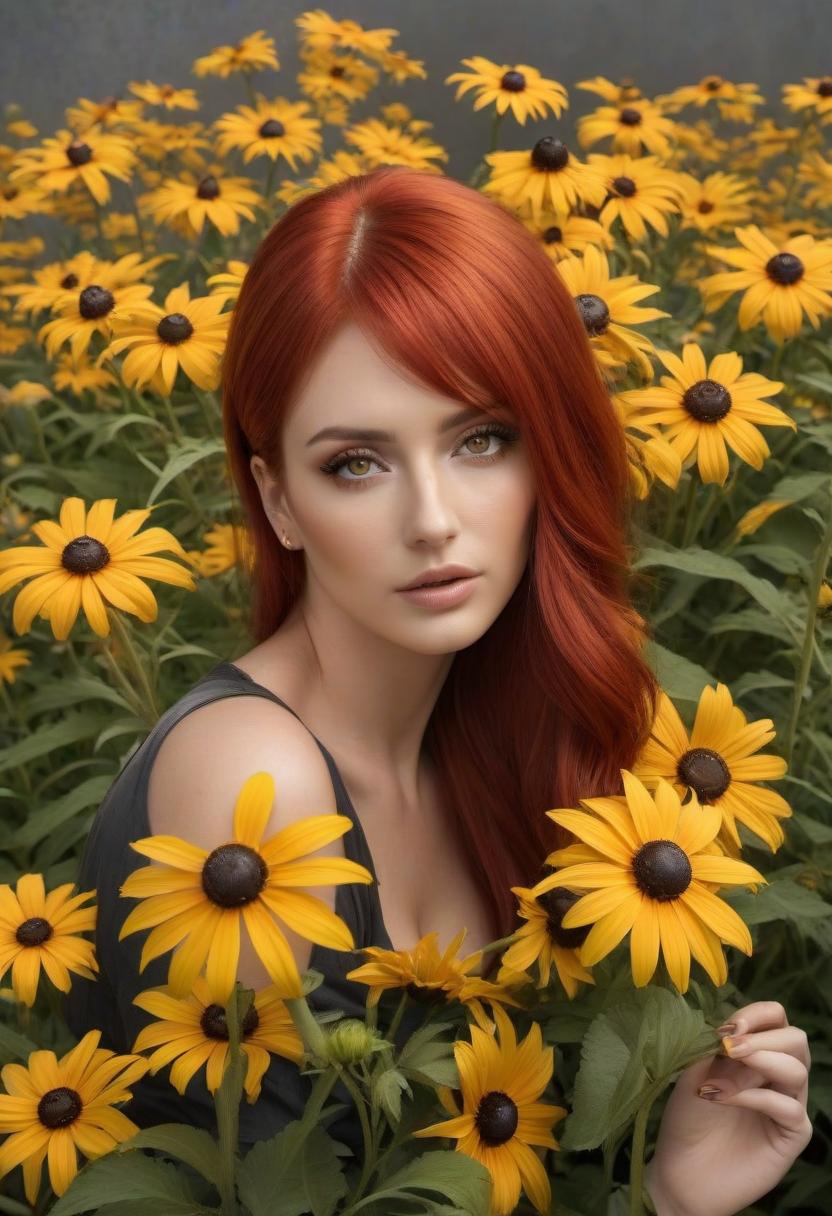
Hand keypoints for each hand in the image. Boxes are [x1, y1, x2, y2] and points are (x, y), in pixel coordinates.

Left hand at [644, 1000, 812, 1215]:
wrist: (681, 1172)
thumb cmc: (687, 1119)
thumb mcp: (694, 1073)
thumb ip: (717, 1049)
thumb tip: (736, 1032)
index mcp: (754, 1053)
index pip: (775, 1018)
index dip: (757, 1015)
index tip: (729, 1026)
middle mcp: (775, 1075)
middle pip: (796, 1039)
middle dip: (763, 1037)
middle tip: (730, 1047)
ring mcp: (786, 1105)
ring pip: (799, 1069)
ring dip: (762, 1061)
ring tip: (724, 1074)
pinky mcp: (791, 1137)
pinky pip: (791, 1108)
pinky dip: (759, 1097)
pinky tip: (728, 1099)